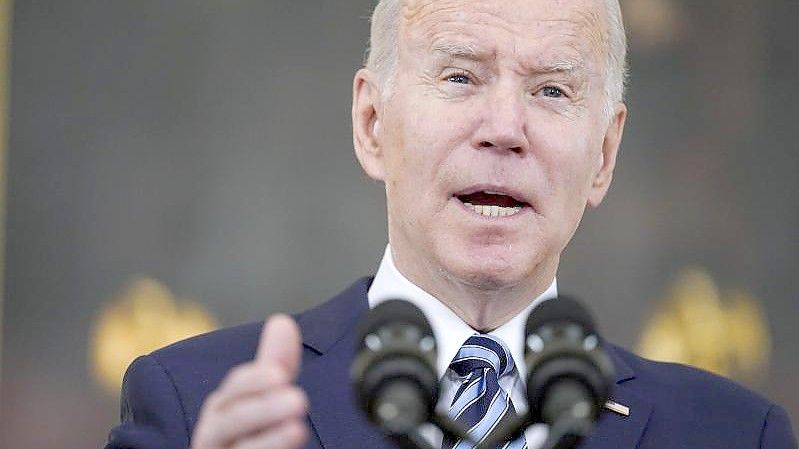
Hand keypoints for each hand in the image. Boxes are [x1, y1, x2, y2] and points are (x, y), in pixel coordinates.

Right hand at [192, 315, 308, 448]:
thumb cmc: (249, 440)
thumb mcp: (263, 400)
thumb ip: (273, 365)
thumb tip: (281, 322)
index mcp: (223, 412)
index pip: (233, 391)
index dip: (253, 381)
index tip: (280, 374)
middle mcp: (215, 438)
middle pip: (228, 422)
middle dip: (260, 409)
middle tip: (297, 399)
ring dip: (267, 441)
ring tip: (298, 429)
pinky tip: (289, 444)